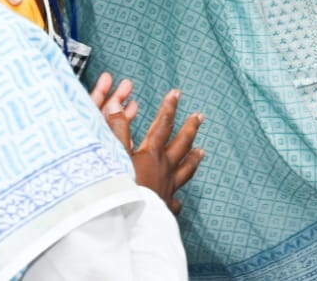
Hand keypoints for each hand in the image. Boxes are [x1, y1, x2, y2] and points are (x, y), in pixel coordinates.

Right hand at [91, 74, 204, 214]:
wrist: (131, 223)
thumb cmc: (121, 188)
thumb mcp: (115, 155)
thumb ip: (116, 129)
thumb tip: (116, 104)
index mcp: (152, 154)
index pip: (163, 125)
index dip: (169, 107)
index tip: (176, 93)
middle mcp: (165, 168)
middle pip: (182, 143)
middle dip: (190, 127)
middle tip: (200, 116)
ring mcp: (168, 187)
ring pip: (186, 169)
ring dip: (194, 158)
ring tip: (202, 151)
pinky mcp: (166, 206)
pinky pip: (175, 201)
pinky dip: (177, 198)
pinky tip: (179, 200)